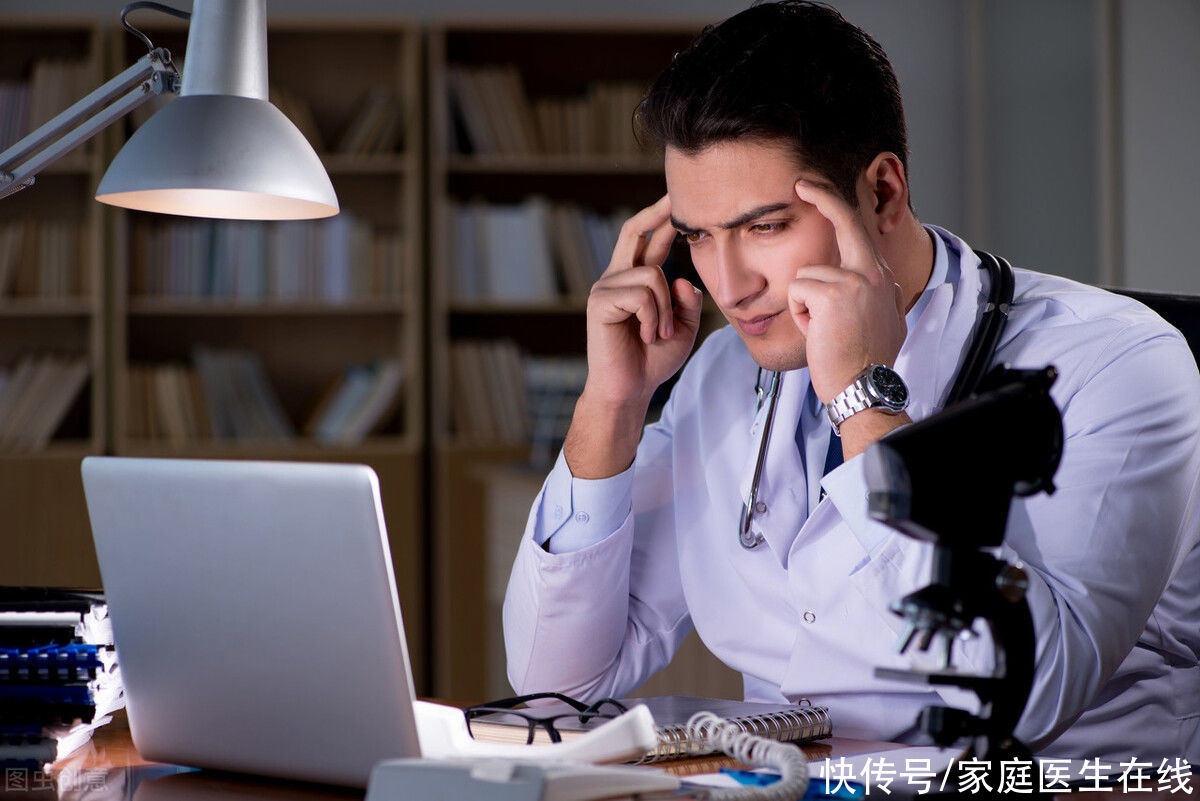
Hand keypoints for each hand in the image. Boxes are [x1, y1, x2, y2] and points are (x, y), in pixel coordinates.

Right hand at [583, 195, 704, 407]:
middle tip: (675, 196)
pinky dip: (653, 318)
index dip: (661, 217)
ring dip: (666, 310)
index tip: (676, 197)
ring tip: (660, 334)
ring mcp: (605, 287)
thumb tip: (682, 278)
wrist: (629, 389)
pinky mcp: (599, 302)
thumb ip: (687, 300)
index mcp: (634, 279)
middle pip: (633, 230)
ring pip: (653, 276)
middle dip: (657, 212)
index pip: (646, 238)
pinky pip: (642, 296)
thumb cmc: (652, 359)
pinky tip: (646, 336)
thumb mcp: (682, 326)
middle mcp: (616, 277)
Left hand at [788, 180, 906, 403]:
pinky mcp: (834, 292)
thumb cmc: (864, 365)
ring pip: (806, 275)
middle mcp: (874, 274)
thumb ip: (874, 297)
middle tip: (802, 182)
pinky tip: (818, 334)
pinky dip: (799, 315)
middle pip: (846, 221)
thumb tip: (874, 287)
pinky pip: (797, 291)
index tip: (817, 191)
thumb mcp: (881, 323)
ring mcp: (856, 280)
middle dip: (823, 195)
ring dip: (803, 306)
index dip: (838, 209)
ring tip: (823, 332)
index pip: (860, 234)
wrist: (864, 388)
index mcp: (883, 280)